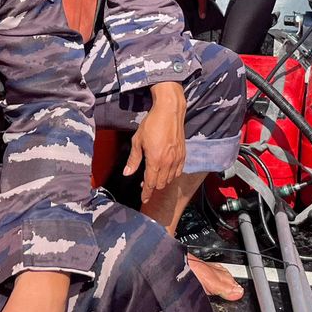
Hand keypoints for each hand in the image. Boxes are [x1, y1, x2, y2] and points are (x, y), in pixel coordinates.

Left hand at [126, 81, 186, 202]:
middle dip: (153, 187)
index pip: (150, 183)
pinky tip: (167, 171)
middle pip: (161, 184)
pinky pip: (178, 171)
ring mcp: (177, 159)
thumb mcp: (138, 141)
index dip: (146, 193)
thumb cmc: (152, 124)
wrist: (170, 112)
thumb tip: (127, 172)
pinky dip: (172, 175)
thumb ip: (133, 159)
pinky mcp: (183, 154)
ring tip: (155, 176)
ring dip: (162, 181)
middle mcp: (168, 162)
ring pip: (170, 179)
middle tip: (145, 183)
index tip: (144, 199)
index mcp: (155, 160)